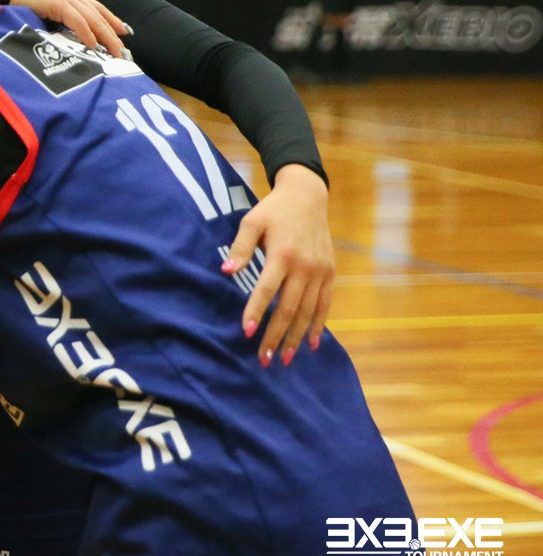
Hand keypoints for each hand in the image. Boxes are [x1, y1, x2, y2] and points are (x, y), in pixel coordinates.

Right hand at [8, 0, 128, 57]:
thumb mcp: (41, 5)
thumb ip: (55, 15)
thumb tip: (63, 33)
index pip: (96, 6)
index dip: (111, 19)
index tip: (123, 31)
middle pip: (99, 14)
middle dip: (114, 32)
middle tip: (124, 50)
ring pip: (94, 18)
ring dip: (106, 37)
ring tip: (115, 53)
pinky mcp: (57, 2)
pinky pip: (78, 21)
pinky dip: (87, 34)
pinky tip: (94, 46)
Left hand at [222, 164, 334, 366]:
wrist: (307, 197)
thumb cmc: (273, 211)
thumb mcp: (252, 222)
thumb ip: (240, 248)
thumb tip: (225, 271)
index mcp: (283, 254)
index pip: (266, 290)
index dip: (256, 312)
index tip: (246, 332)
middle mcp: (304, 266)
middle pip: (289, 308)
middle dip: (275, 335)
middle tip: (263, 358)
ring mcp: (320, 272)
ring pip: (308, 312)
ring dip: (296, 338)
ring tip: (284, 358)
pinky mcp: (330, 273)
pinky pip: (325, 305)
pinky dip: (319, 326)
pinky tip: (312, 345)